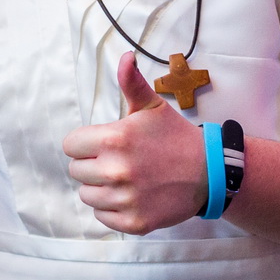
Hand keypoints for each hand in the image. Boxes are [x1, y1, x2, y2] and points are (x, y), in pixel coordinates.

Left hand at [62, 52, 206, 234]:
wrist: (208, 172)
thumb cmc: (174, 136)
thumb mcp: (152, 106)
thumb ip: (131, 82)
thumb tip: (125, 57)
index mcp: (114, 139)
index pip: (70, 146)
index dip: (85, 144)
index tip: (103, 144)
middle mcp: (116, 171)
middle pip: (76, 171)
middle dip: (92, 165)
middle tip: (117, 161)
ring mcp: (125, 199)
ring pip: (87, 195)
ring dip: (100, 188)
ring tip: (125, 179)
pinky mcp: (134, 222)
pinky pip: (102, 217)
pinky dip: (112, 209)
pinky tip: (130, 196)